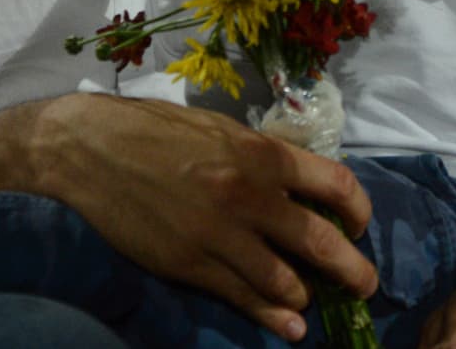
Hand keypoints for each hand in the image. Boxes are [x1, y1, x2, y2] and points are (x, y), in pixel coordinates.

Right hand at [24, 95, 376, 342]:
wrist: (90, 149)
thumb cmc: (156, 129)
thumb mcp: (220, 129)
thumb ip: (263, 157)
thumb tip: (301, 183)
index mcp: (261, 153)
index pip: (335, 184)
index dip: (359, 211)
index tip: (359, 224)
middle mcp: (249, 195)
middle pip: (321, 242)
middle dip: (353, 270)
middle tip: (365, 285)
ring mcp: (219, 235)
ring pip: (286, 281)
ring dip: (307, 295)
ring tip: (312, 299)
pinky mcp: (190, 265)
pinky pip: (243, 297)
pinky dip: (273, 316)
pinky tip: (289, 326)